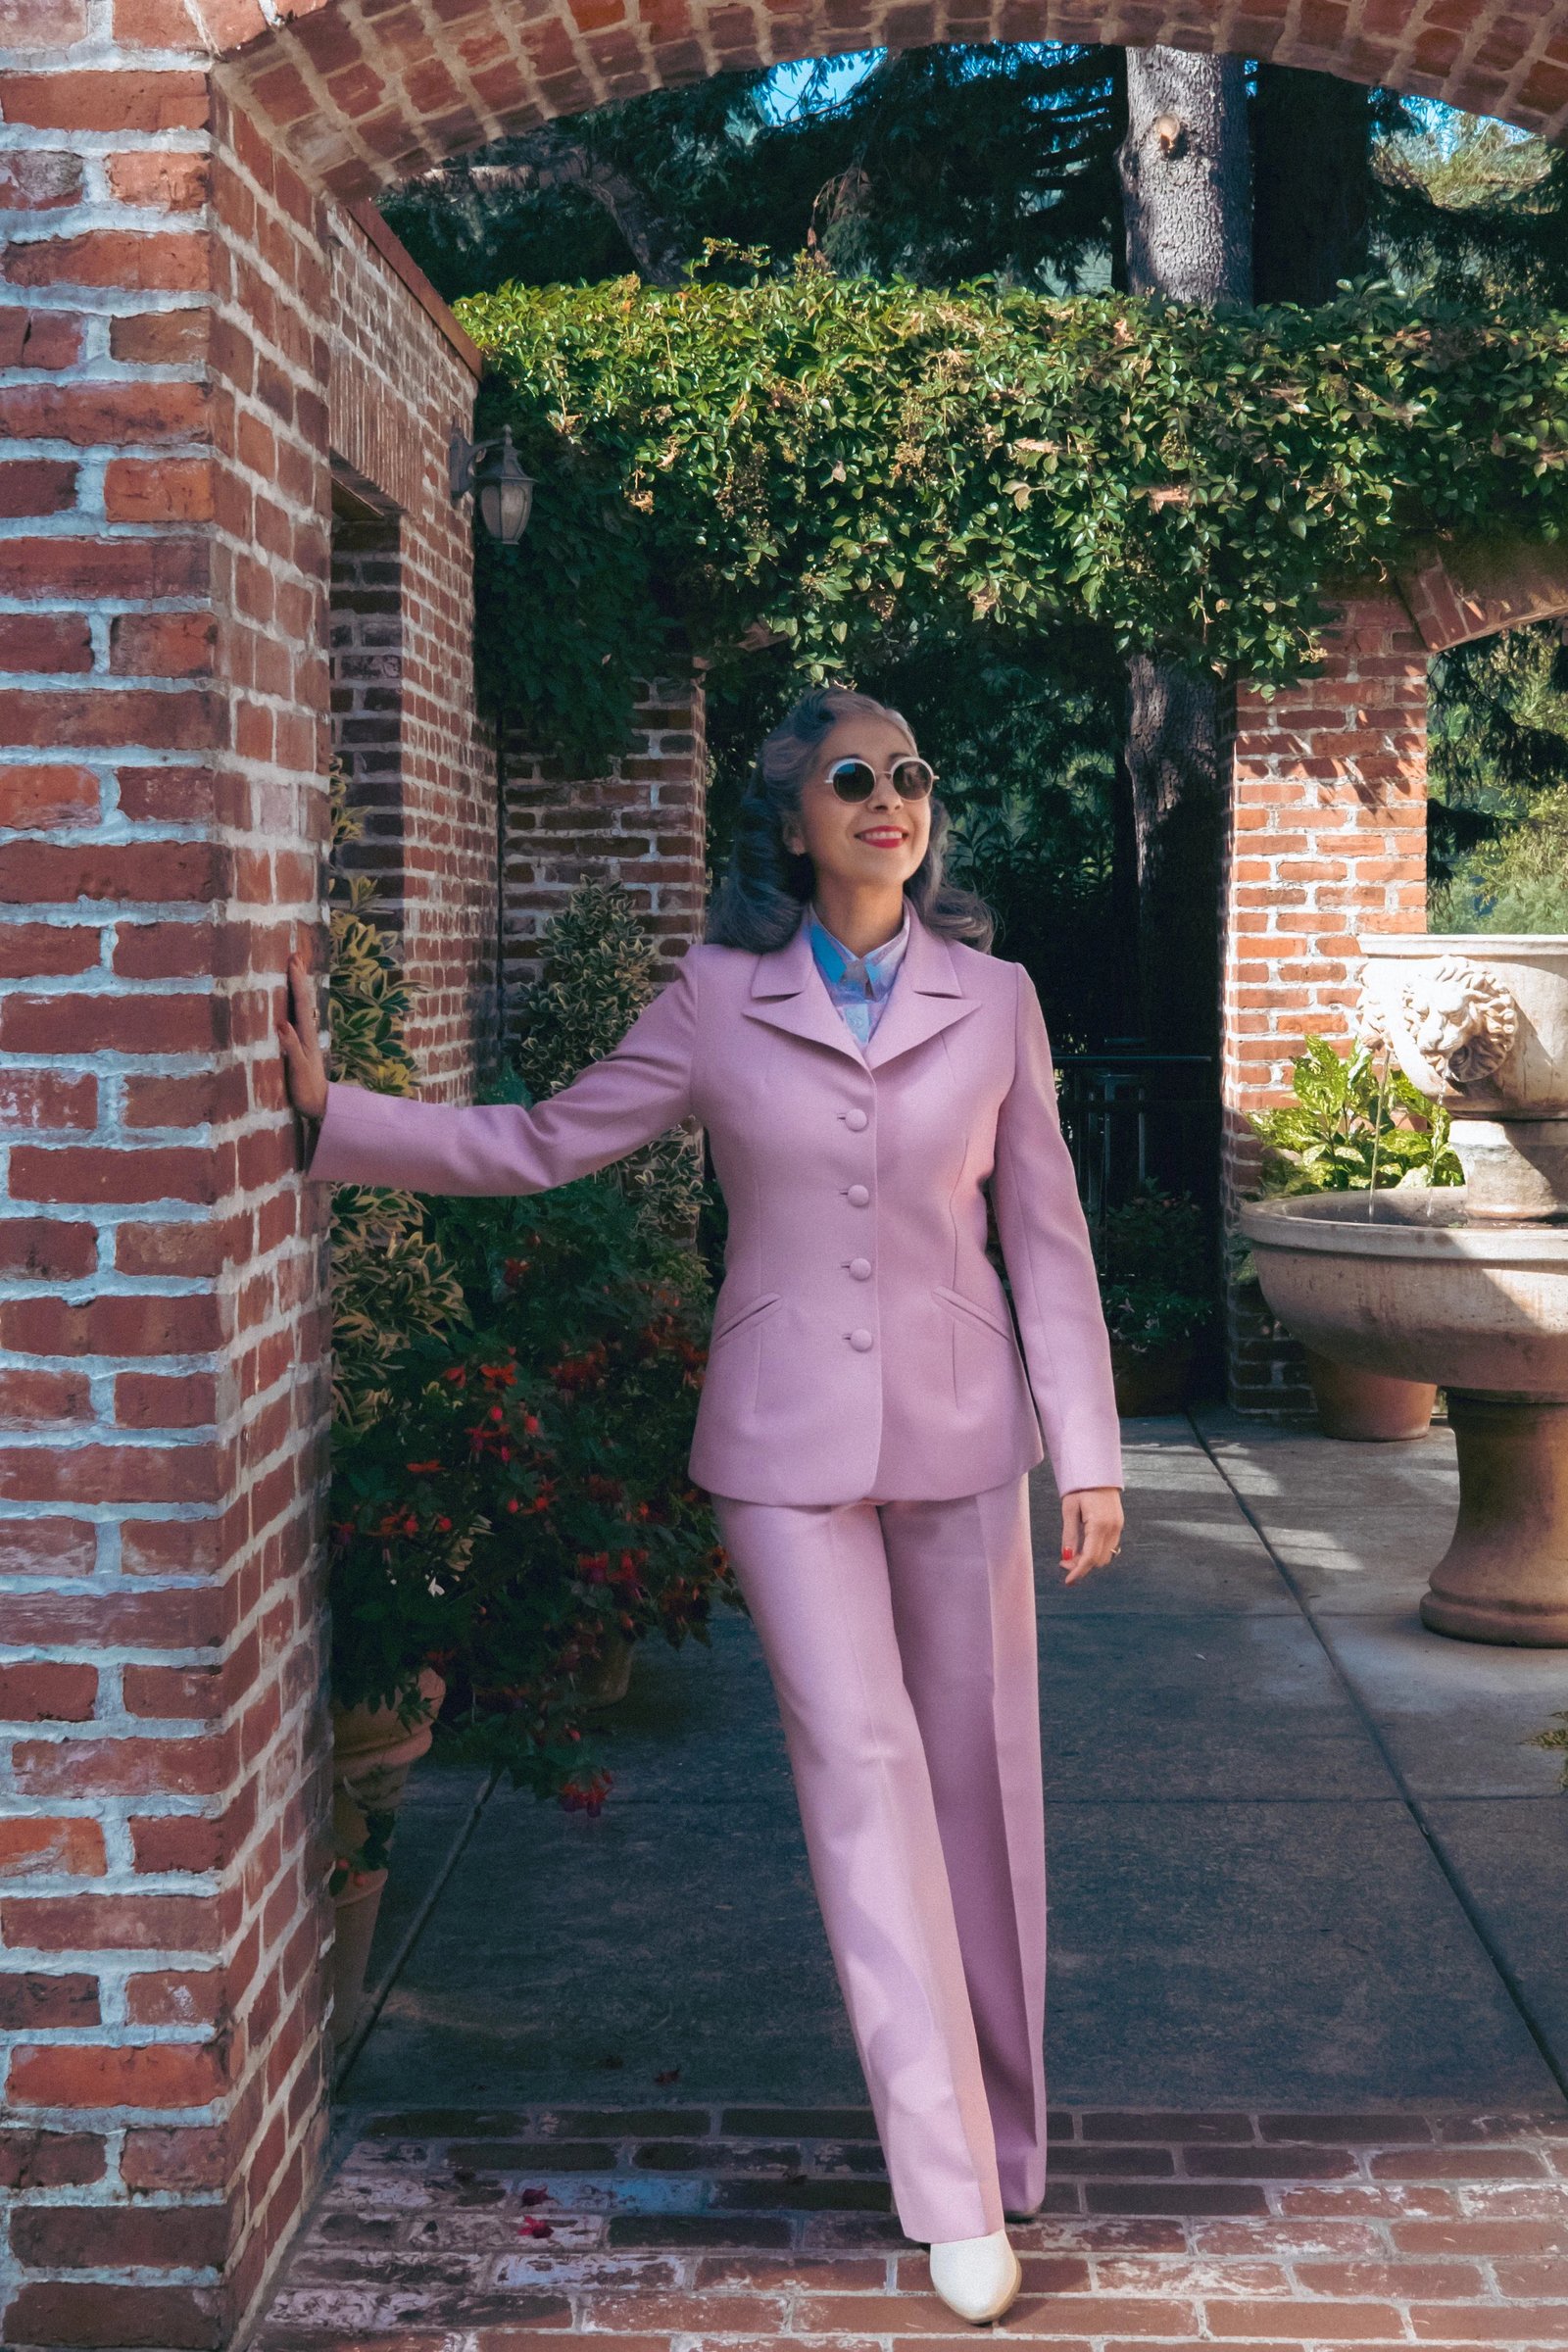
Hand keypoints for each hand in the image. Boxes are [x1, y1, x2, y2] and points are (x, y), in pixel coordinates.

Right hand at [278, 952, 328, 1122]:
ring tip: (294, 971)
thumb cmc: (308, 1091)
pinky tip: (288, 1005)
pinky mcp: (301, 1048)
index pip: (301, 1004)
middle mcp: (307, 1035)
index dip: (297, 982)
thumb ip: (291, 1048)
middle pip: (304, 1001)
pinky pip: (296, 1020)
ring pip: (301, 1009)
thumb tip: (282, 1023)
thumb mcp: (298, 1070)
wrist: (321, 1107)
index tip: (293, 961)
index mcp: (306, 1036)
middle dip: (299, 978)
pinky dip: (293, 1007)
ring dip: (298, 989)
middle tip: (294, 956)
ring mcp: (304, 1041)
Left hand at [1059, 1486, 1122, 1584]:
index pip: (1090, 1557)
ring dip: (1090, 1559)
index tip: (1068, 1582)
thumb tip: (1066, 1557)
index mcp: (1100, 1524)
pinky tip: (1084, 1546)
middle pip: (1098, 1560)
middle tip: (1064, 1562)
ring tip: (1072, 1553)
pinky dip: (1096, 1551)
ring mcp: (1118, 1527)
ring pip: (1106, 1556)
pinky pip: (1110, 1546)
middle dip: (1081, 1566)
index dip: (1078, 1572)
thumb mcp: (1070, 1510)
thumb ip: (1069, 1535)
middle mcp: (1113, 1528)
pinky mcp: (1119, 1524)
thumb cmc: (1080, 1487)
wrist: (1098, 1471)